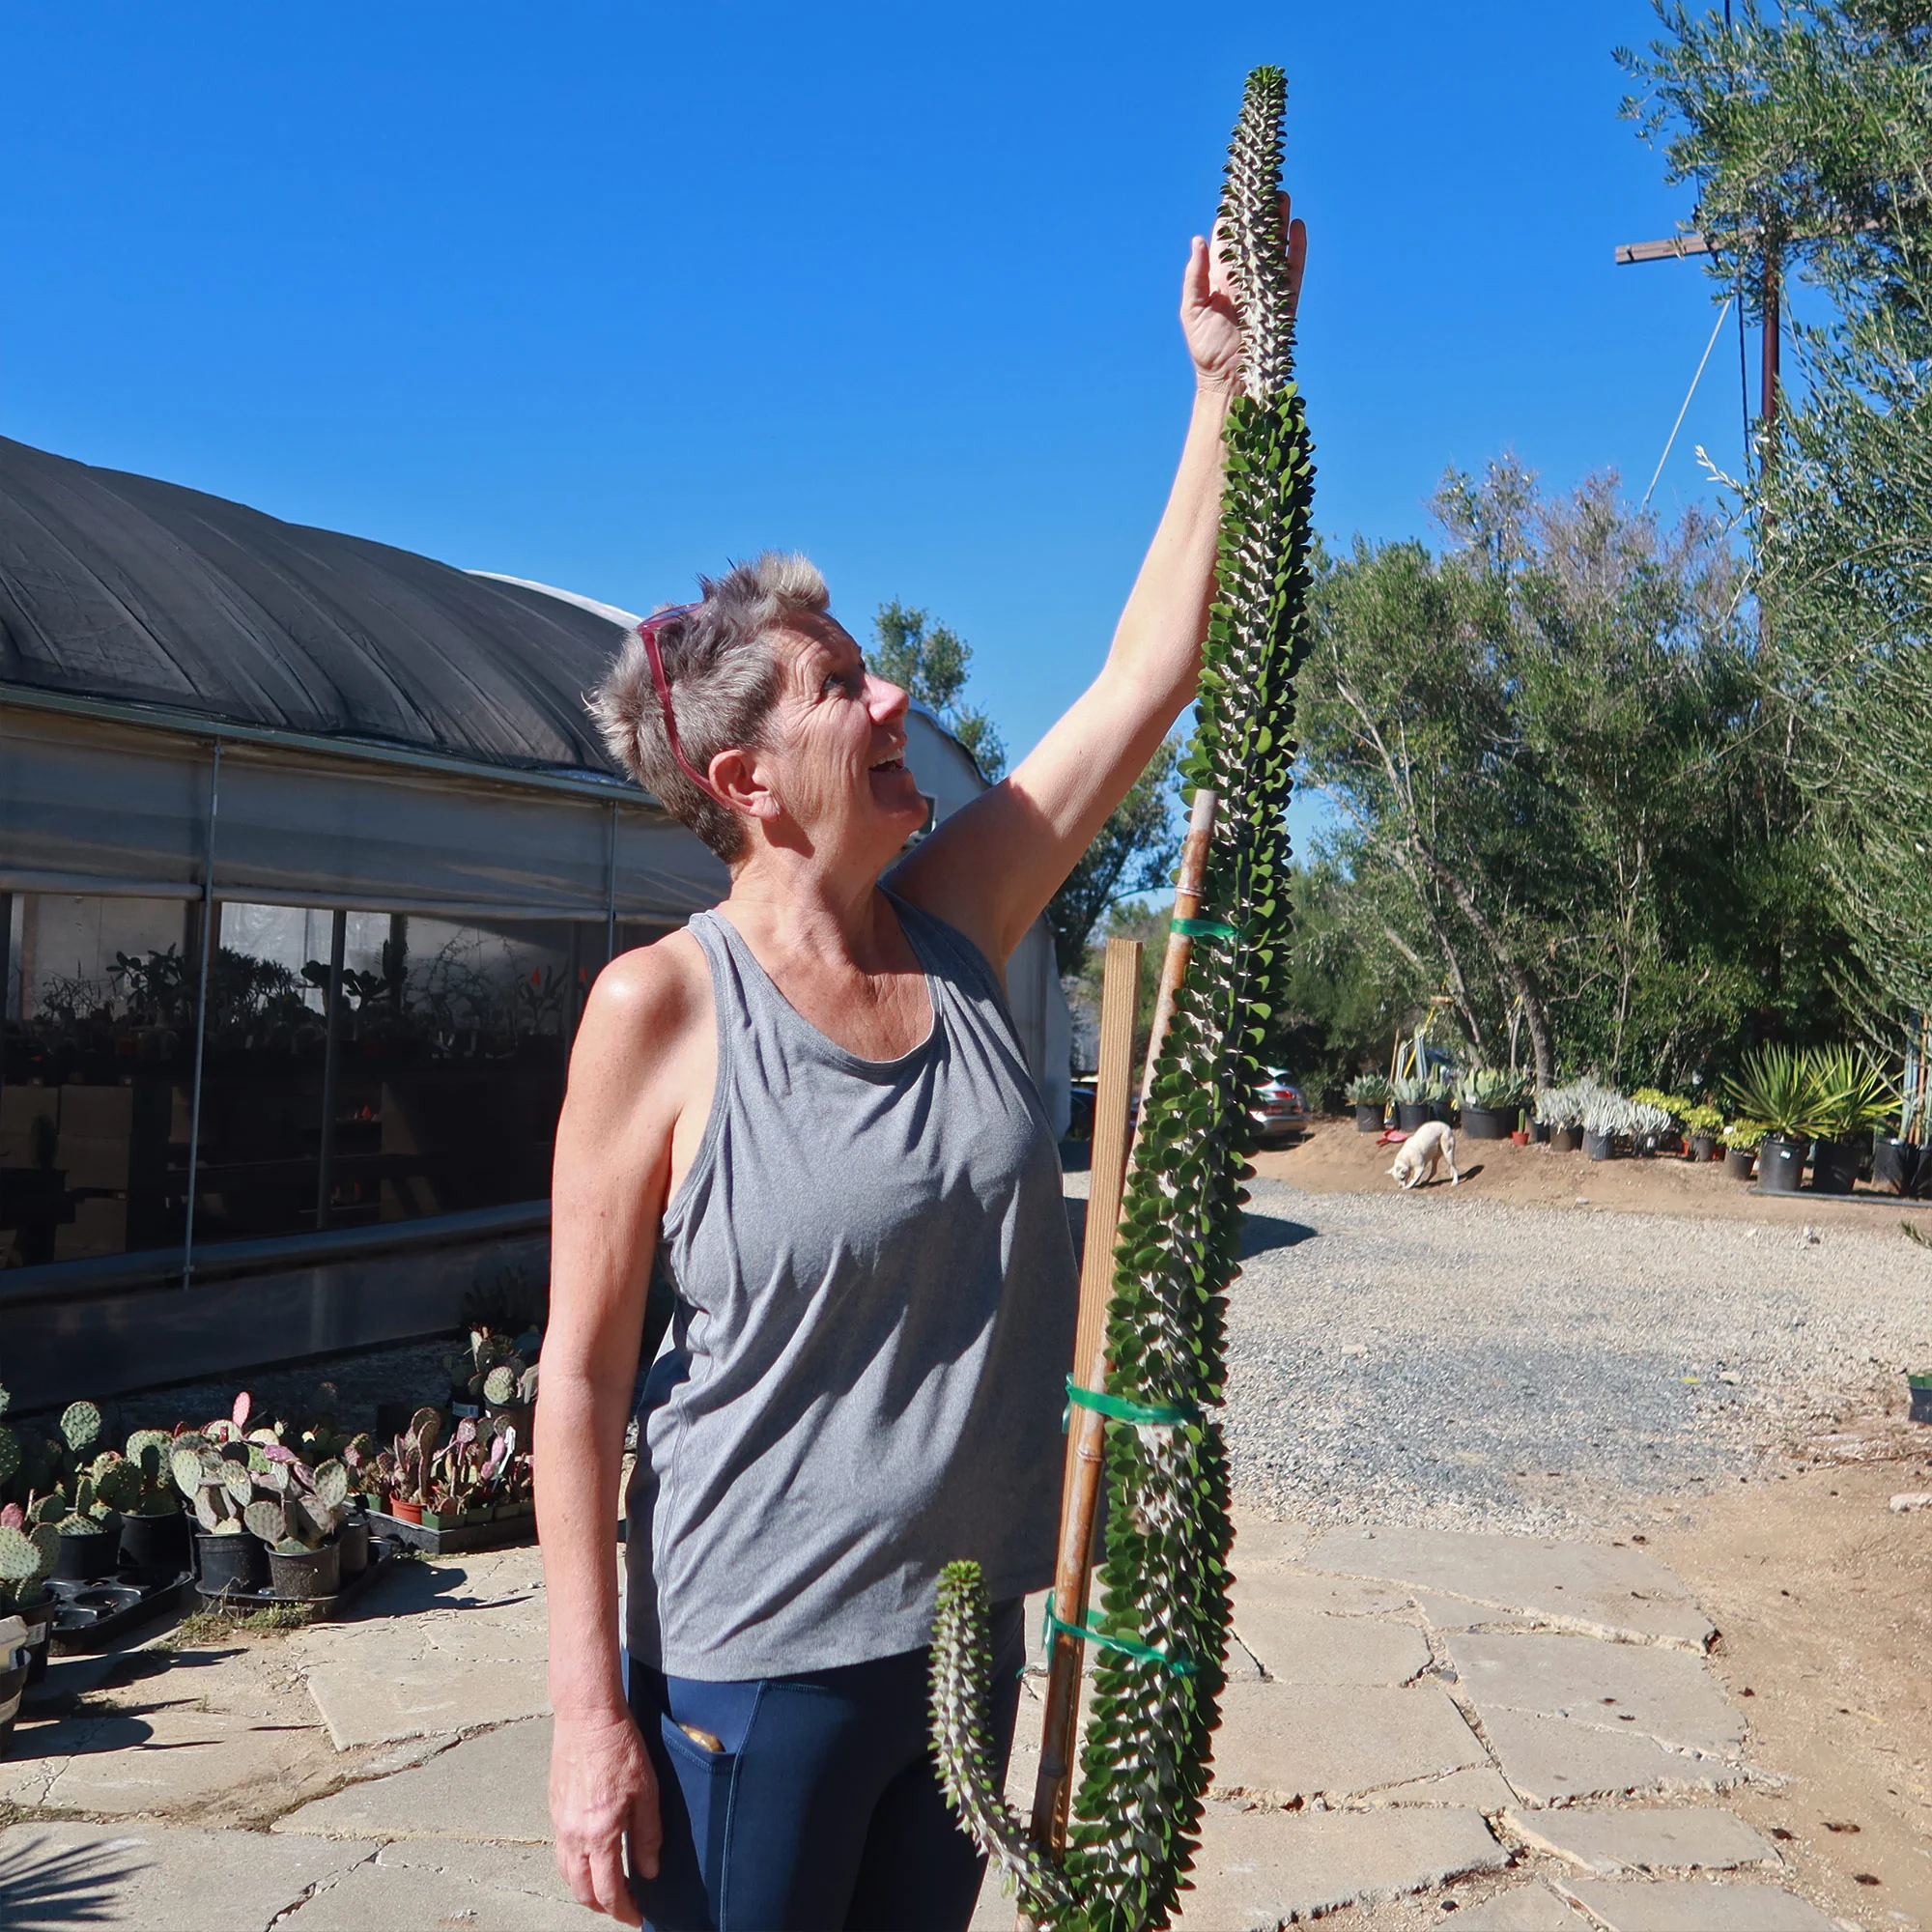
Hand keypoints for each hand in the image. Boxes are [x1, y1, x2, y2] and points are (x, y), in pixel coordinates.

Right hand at [551, 1707, 660, 1922]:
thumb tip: (650, 1872)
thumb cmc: (621, 1749)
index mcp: (599, 1834)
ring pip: (566, 1875)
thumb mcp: (647, 1792)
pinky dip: (574, 1867)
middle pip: (581, 1891)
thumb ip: (648, 1836)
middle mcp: (573, 1835)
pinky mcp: (555, 1809)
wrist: (587, 1716)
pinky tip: (590, 1857)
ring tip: (606, 1888)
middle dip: (602, 1907)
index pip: (608, 1891)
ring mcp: (560, 1823)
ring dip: (584, 1889)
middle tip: (623, 1907)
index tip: (637, 1918)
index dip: (623, 1911)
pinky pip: (560, 1851)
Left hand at [1181, 193, 1307, 394]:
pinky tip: (1298, 227)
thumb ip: (1195, 276)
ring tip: (1282, 197)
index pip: (1227, 241)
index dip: (1231, 217)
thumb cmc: (1205, 349)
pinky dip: (1297, 248)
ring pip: (1276, 248)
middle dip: (1259, 213)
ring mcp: (1266, 287)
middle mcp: (1245, 279)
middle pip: (1255, 238)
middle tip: (1264, 185)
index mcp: (1221, 279)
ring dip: (1280, 223)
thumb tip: (1198, 240)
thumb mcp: (1192, 310)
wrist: (1229, 380)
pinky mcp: (1284, 300)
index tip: (1235, 191)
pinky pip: (1293, 270)